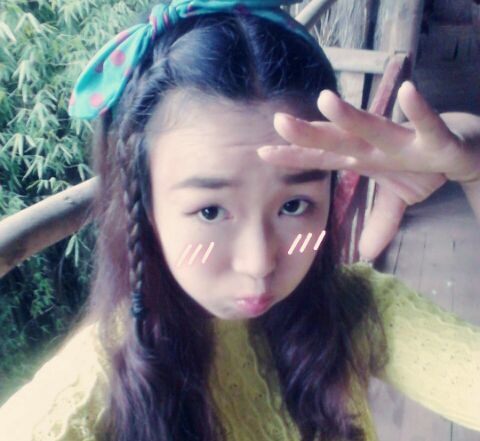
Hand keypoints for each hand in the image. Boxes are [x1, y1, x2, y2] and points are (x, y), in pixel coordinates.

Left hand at [257, 81, 479, 259]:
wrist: (464, 150)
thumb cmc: (423, 164)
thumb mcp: (400, 198)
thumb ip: (381, 221)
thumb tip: (365, 253)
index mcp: (363, 157)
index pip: (323, 157)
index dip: (294, 156)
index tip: (262, 152)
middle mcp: (376, 145)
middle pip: (338, 140)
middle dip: (309, 133)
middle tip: (279, 122)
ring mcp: (403, 140)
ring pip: (373, 127)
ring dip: (350, 117)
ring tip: (325, 100)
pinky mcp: (434, 139)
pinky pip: (426, 125)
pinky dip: (418, 111)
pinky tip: (407, 92)